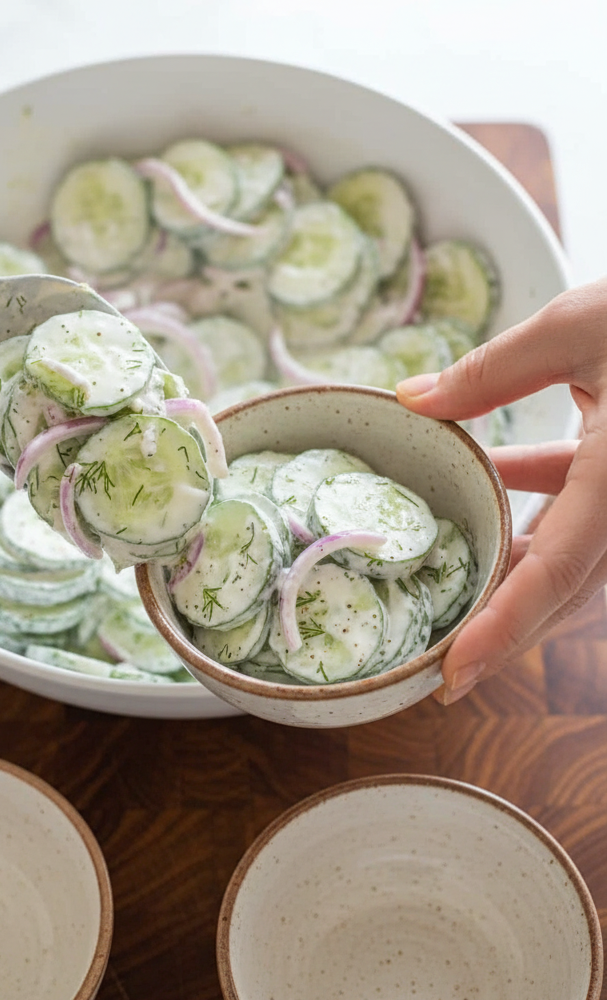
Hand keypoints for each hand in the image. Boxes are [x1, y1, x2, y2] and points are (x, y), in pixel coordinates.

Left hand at [396, 276, 606, 703]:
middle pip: (568, 587)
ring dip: (517, 574)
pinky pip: (588, 522)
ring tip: (452, 585)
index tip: (455, 673)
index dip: (505, 625)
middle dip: (505, 626)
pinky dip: (541, 519)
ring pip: (578, 562)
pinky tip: (493, 477)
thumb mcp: (577, 326)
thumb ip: (490, 372)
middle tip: (441, 663)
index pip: (558, 568)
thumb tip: (410, 402)